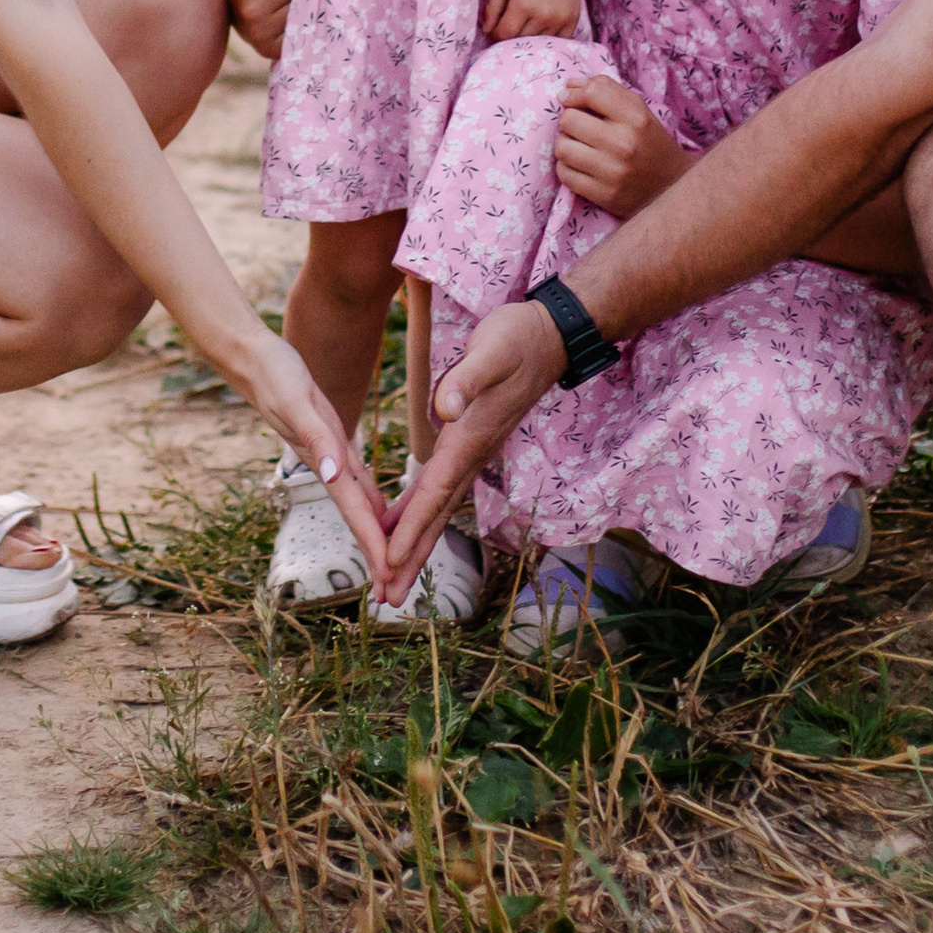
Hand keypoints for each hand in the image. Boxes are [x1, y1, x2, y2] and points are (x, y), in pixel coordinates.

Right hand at [234, 329, 390, 591]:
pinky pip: (356, 477)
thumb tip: (331, 477)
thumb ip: (314, 438)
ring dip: (375, 531)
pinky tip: (381, 508)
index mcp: (323, 460)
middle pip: (360, 515)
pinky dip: (370, 498)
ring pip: (359, 501)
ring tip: (394, 560)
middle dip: (377, 551)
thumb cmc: (273, 374)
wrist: (253, 356)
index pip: (354, 510)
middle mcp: (328, 463)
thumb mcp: (296, 401)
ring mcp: (329, 453)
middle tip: (396, 588)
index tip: (387, 576)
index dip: (372, 544)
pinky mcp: (330, 437)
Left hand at [380, 300, 565, 602]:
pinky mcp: (468, 443)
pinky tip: (401, 524)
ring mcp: (471, 453)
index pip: (434, 494)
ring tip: (392, 579)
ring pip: (437, 510)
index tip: (390, 563)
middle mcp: (470, 455)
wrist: (545, 334)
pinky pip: (439, 489)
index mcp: (469, 439)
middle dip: (411, 557)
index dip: (412, 529)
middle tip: (387, 597)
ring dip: (414, 545)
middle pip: (436, 517)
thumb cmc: (515, 339)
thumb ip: (467, 380)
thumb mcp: (489, 351)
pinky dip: (419, 514)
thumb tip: (444, 411)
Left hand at [482, 0, 582, 40]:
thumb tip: (487, 31)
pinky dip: (549, 39)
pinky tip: (542, 28)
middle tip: (509, 27)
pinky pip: (558, 40)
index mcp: (522, 4)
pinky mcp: (572, 19)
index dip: (496, 35)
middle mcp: (542, 15)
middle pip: (520, 40)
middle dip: (510, 37)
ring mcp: (559, 18)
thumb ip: (493, 7)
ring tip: (526, 25)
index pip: (504, 34)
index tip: (495, 30)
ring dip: (529, 37)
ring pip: (538, 42)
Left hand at [554, 73, 691, 217]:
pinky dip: (567, 168)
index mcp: (636, 118)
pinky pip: (564, 174)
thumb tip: (568, 85)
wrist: (671, 187)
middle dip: (568, 120)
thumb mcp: (639, 111)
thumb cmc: (650, 142)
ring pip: (562, 148)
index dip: (574, 93)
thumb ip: (607, 91)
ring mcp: (613, 172)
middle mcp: (624, 144)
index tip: (570, 98)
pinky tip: (580, 166)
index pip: (593, 92)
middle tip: (578, 126)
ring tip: (578, 146)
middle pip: (569, 120)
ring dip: (565, 145)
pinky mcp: (603, 195)